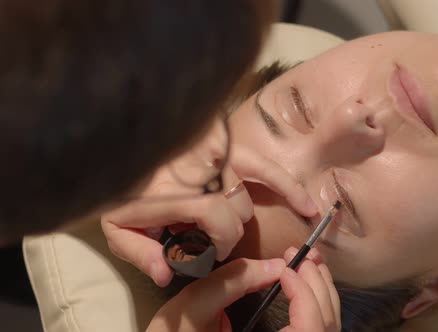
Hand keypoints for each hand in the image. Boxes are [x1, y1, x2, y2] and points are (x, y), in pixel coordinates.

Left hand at [102, 145, 316, 286]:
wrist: (120, 147)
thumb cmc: (119, 192)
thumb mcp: (117, 229)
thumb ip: (141, 253)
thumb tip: (168, 276)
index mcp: (171, 189)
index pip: (215, 214)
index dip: (222, 239)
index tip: (215, 251)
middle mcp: (197, 168)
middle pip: (236, 206)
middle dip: (230, 229)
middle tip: (213, 235)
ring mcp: (214, 152)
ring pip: (251, 188)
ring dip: (243, 210)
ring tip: (227, 219)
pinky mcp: (226, 142)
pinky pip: (265, 165)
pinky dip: (288, 186)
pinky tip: (308, 206)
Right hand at [145, 248, 340, 331]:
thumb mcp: (193, 310)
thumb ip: (230, 283)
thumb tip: (272, 265)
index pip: (310, 329)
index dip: (305, 295)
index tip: (285, 268)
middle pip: (325, 325)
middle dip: (318, 285)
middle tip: (302, 255)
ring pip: (325, 327)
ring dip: (321, 291)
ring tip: (306, 263)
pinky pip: (314, 328)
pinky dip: (315, 303)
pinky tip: (302, 283)